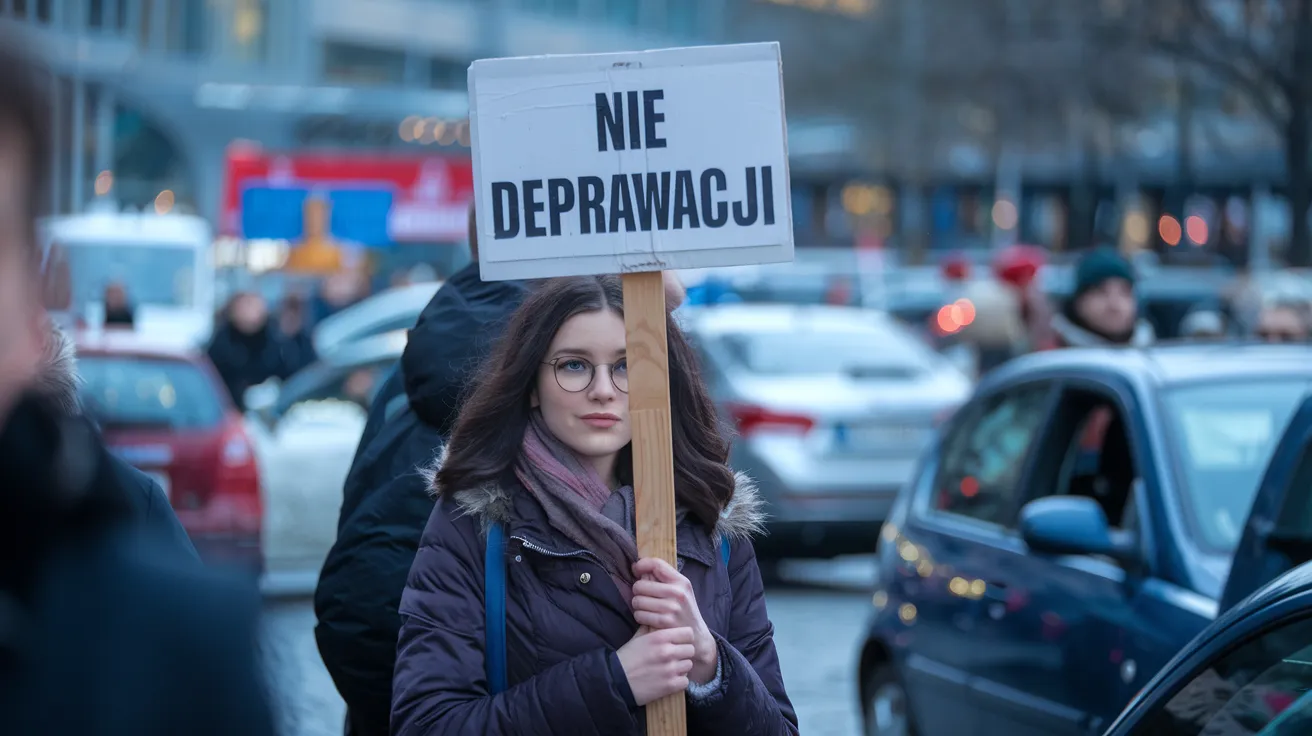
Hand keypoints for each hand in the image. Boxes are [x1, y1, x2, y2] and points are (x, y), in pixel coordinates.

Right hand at [615, 626, 695, 705]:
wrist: (616, 680)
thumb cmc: (626, 658)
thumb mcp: (637, 638)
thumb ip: (651, 628)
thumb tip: (658, 620)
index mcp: (660, 637)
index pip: (688, 633)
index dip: (684, 638)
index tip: (679, 643)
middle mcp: (668, 651)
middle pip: (691, 649)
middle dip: (683, 653)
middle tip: (674, 657)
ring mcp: (670, 669)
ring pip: (689, 665)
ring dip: (681, 668)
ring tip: (670, 669)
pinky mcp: (670, 685)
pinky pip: (685, 681)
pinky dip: (679, 682)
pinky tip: (669, 680)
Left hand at [631, 557, 717, 683]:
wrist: (696, 635)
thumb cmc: (683, 610)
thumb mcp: (680, 591)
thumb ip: (663, 578)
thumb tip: (638, 567)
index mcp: (681, 581)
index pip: (656, 564)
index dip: (642, 564)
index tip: (636, 569)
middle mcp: (677, 592)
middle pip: (641, 585)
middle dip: (637, 591)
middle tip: (643, 596)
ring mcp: (672, 607)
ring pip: (637, 600)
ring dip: (637, 605)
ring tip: (646, 608)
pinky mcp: (665, 622)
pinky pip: (640, 614)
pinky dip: (640, 616)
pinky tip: (647, 618)